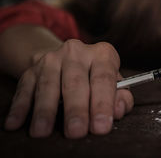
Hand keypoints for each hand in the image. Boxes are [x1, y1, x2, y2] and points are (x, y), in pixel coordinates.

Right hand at [4, 39, 133, 138]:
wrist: (67, 60)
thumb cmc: (96, 78)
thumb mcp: (115, 83)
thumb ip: (121, 97)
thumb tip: (119, 111)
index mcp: (102, 54)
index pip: (104, 79)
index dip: (103, 104)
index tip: (101, 125)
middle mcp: (77, 53)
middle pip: (76, 82)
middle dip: (76, 109)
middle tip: (76, 131)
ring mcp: (52, 59)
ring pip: (48, 85)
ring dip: (45, 110)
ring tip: (43, 130)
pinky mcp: (32, 69)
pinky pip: (25, 88)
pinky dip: (21, 107)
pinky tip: (16, 122)